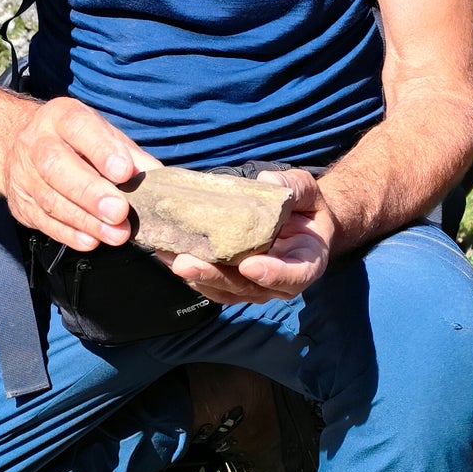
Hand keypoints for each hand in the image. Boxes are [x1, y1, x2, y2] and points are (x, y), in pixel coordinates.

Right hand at [1, 96, 155, 250]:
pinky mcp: (21, 204)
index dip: (101, 150)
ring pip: (50, 199)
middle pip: (57, 167)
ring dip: (85, 220)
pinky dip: (69, 234)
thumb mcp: (100, 134)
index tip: (124, 171)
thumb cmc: (73, 140)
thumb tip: (158, 177)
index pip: (79, 128)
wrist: (19, 146)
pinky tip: (91, 240)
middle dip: (90, 192)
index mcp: (61, 117)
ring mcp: (24, 175)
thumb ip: (128, 153)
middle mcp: (37, 143)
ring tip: (115, 234)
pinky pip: (43, 221)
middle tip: (119, 211)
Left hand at [163, 169, 335, 305]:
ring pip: (223, 289)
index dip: (273, 274)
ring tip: (167, 256)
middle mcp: (278, 282)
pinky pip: (210, 283)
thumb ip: (292, 187)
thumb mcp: (305, 191)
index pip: (294, 276)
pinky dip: (189, 271)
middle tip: (185, 263)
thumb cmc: (304, 207)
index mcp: (305, 262)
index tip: (250, 265)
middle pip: (246, 287)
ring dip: (194, 276)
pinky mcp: (231, 281)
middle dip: (214, 276)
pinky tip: (167, 254)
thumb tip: (266, 182)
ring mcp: (253, 286)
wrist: (299, 222)